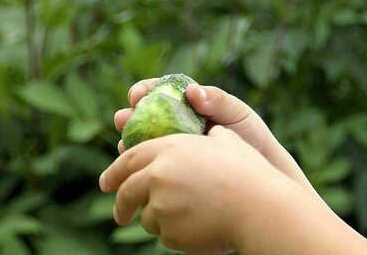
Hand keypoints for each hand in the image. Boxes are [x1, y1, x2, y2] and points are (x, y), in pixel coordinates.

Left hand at [99, 126, 292, 253]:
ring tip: (185, 218)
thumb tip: (210, 131)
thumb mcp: (227, 142)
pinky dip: (175, 233)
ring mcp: (162, 205)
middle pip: (127, 192)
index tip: (107, 182)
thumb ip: (208, 137)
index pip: (129, 159)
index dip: (114, 171)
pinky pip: (165, 235)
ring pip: (147, 217)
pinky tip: (197, 227)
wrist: (260, 208)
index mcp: (169, 148)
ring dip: (158, 219)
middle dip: (121, 205)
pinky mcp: (169, 231)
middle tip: (121, 213)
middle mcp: (159, 175)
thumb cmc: (249, 174)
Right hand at [114, 79, 317, 196]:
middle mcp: (177, 124)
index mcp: (190, 105)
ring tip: (124, 144)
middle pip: (144, 117)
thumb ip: (217, 101)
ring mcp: (174, 148)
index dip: (144, 91)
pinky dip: (140, 165)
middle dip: (128, 116)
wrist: (263, 175)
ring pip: (143, 142)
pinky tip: (136, 169)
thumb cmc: (252, 139)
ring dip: (129, 141)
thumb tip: (191, 91)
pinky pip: (152, 165)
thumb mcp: (239, 115)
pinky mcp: (174, 170)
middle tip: (123, 120)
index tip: (137, 96)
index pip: (160, 92)